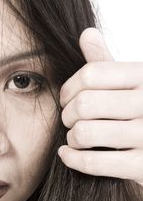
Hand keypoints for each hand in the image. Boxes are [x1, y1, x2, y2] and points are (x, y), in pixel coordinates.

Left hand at [58, 27, 142, 186]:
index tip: (65, 99)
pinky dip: (72, 159)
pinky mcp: (142, 166)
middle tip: (69, 120)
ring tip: (74, 137)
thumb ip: (107, 64)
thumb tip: (86, 34)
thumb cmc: (142, 112)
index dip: (68, 88)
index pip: (90, 74)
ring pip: (84, 133)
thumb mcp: (132, 84)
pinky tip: (67, 154)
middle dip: (67, 115)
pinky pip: (92, 163)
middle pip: (84, 104)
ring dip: (71, 137)